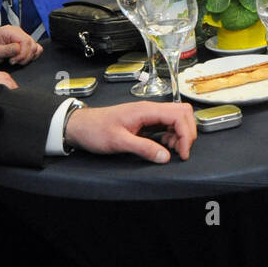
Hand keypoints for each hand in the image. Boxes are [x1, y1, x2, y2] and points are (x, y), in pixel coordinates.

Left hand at [0, 25, 42, 65]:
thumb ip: (5, 50)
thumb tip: (19, 48)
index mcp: (9, 31)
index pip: (26, 41)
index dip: (22, 54)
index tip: (13, 61)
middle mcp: (17, 32)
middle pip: (32, 44)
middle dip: (25, 57)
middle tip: (13, 62)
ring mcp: (21, 37)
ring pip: (35, 47)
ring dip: (28, 57)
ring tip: (17, 61)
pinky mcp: (23, 43)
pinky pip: (34, 48)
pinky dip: (31, 55)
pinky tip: (21, 59)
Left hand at [65, 102, 196, 163]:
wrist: (79, 126)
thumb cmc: (95, 130)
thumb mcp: (118, 142)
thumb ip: (143, 148)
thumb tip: (166, 157)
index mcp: (145, 110)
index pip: (178, 115)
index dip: (186, 134)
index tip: (182, 153)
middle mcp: (149, 109)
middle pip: (182, 113)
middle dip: (188, 132)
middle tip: (181, 151)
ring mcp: (148, 115)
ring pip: (176, 118)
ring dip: (180, 134)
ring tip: (171, 150)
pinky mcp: (145, 122)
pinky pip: (167, 125)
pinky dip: (172, 135)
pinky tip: (164, 146)